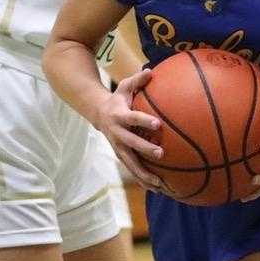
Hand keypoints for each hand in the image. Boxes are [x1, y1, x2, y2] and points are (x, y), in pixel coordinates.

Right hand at [95, 70, 165, 190]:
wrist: (98, 114)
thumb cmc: (117, 99)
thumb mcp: (124, 87)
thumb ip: (137, 80)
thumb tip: (151, 71)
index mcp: (120, 117)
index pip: (134, 119)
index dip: (144, 121)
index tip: (158, 124)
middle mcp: (118, 134)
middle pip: (132, 144)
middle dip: (146, 150)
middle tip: (161, 154)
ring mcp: (118, 147)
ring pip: (131, 164)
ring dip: (144, 174)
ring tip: (160, 185)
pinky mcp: (121, 156)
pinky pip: (133, 170)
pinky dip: (144, 180)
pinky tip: (158, 189)